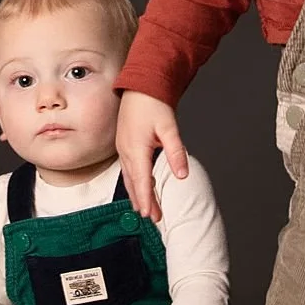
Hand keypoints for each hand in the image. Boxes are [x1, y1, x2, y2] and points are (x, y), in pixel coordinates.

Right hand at [117, 91, 187, 220]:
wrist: (140, 86)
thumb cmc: (153, 104)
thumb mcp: (169, 127)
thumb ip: (176, 152)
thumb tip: (182, 174)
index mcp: (136, 149)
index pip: (141, 181)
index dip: (146, 199)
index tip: (150, 215)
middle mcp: (126, 151)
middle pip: (134, 183)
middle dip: (143, 201)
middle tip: (153, 218)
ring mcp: (123, 148)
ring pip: (129, 177)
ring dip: (137, 194)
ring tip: (144, 209)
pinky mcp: (124, 145)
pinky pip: (127, 169)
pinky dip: (132, 182)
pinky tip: (138, 187)